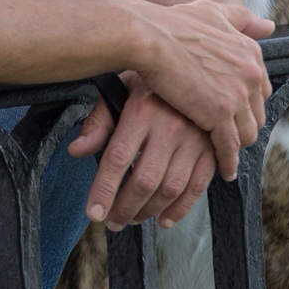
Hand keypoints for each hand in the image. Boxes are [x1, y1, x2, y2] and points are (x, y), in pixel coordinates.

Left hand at [69, 77, 219, 230]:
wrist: (198, 67)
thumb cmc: (152, 81)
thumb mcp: (122, 89)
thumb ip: (99, 121)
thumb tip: (76, 150)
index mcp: (142, 110)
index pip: (118, 158)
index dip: (104, 190)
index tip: (93, 212)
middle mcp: (170, 125)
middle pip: (144, 180)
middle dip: (124, 208)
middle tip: (112, 221)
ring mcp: (195, 138)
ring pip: (170, 188)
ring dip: (148, 211)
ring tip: (132, 219)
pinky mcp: (212, 148)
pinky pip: (198, 186)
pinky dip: (181, 208)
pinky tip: (164, 218)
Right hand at [119, 0, 272, 182]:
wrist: (150, 37)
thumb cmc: (173, 23)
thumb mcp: (213, 12)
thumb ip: (242, 19)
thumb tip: (269, 26)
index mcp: (250, 52)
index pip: (260, 88)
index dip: (247, 101)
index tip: (235, 110)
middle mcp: (251, 74)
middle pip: (256, 113)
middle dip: (244, 125)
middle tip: (230, 135)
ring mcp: (237, 96)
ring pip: (247, 133)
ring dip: (238, 146)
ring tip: (226, 155)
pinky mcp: (219, 116)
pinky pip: (230, 147)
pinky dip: (228, 162)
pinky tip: (224, 172)